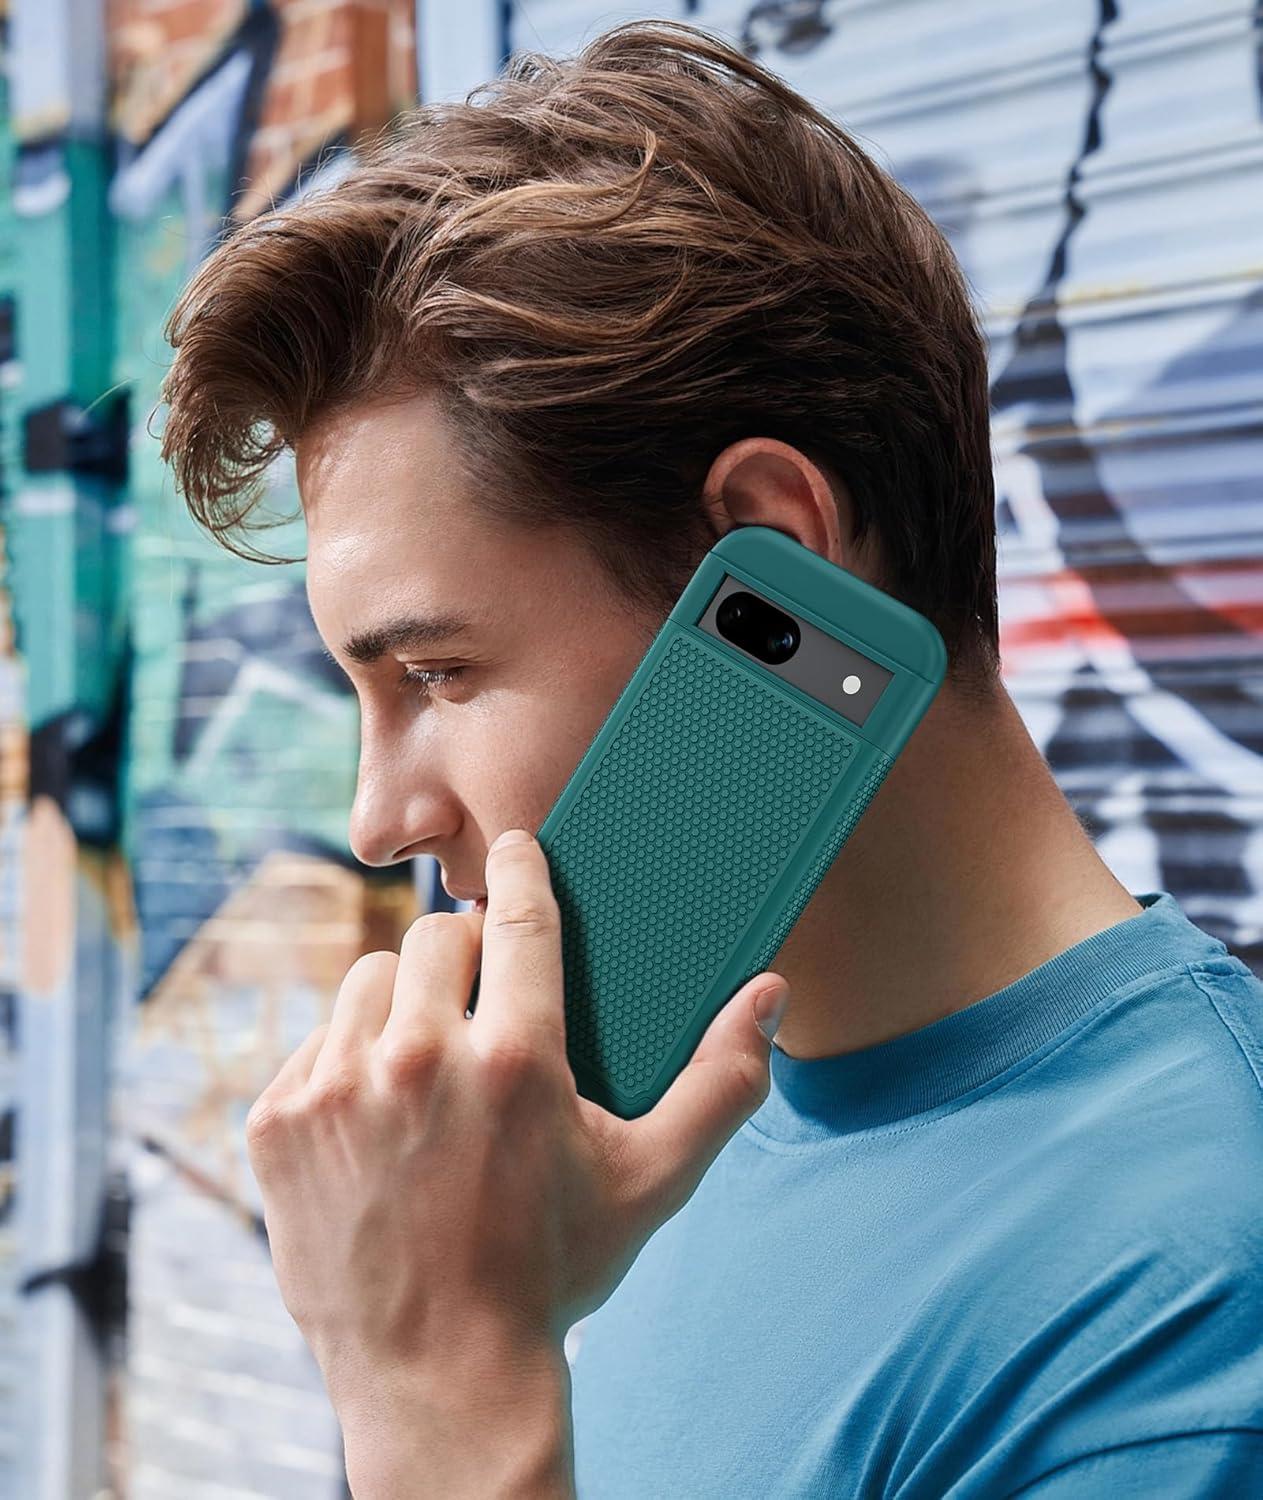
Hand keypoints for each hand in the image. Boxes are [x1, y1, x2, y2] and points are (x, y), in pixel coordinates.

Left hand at [244, 826, 789, 1478]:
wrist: (439, 1376)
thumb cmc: (552, 1270)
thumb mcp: (653, 1180)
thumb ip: (721, 1082)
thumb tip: (771, 996)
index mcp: (515, 1060)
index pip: (518, 918)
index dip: (524, 870)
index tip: (521, 848)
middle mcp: (417, 1060)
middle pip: (433, 936)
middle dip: (463, 955)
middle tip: (482, 1001)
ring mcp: (335, 1090)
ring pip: (367, 978)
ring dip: (401, 1002)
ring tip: (428, 1057)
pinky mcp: (277, 1122)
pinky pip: (315, 1040)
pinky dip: (347, 1059)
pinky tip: (377, 1110)